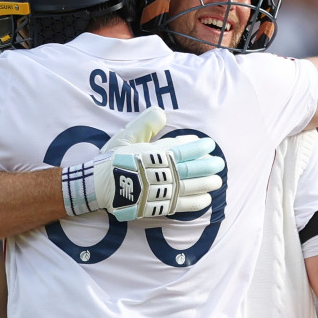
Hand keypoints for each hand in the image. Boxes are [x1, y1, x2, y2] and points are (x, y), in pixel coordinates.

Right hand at [62, 113, 224, 219]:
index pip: (181, 148)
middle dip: (206, 165)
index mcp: (154, 153)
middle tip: (219, 163)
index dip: (196, 147)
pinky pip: (181, 204)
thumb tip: (162, 112)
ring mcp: (160, 189)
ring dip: (205, 183)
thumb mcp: (126, 136)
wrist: (98, 186)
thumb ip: (145, 124)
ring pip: (189, 186)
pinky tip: (206, 200)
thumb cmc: (112, 160)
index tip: (207, 145)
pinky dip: (195, 202)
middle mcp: (160, 171)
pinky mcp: (157, 205)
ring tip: (218, 181)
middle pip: (189, 167)